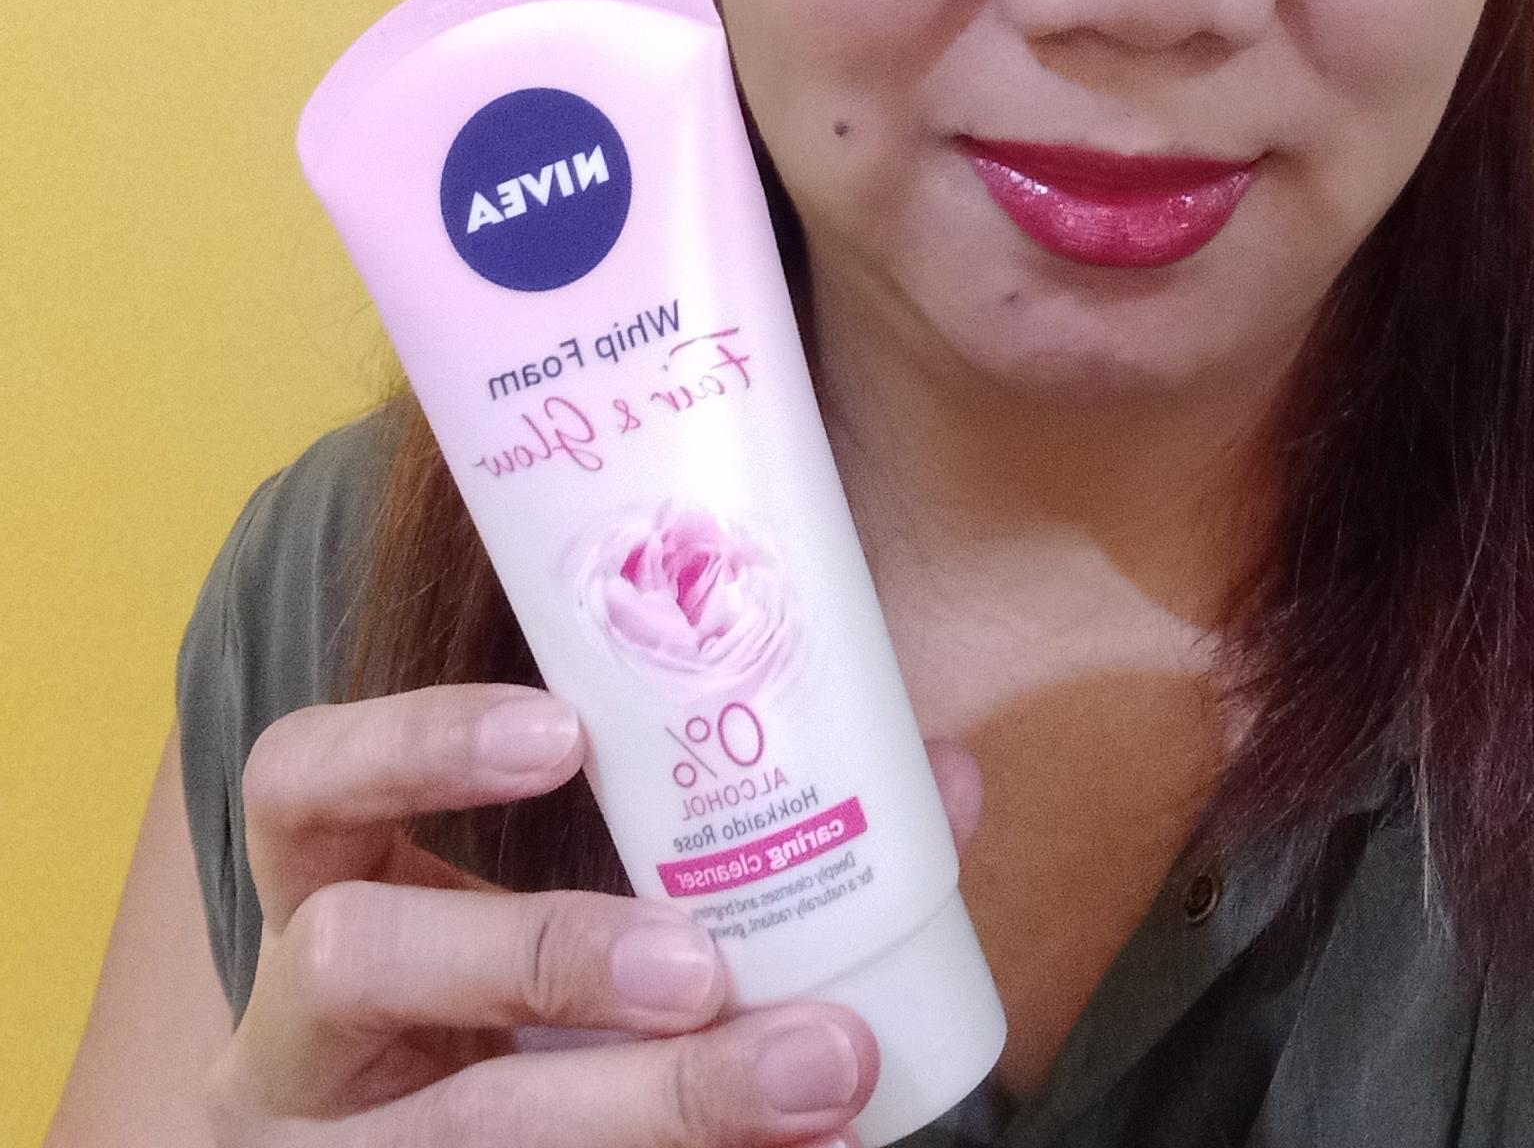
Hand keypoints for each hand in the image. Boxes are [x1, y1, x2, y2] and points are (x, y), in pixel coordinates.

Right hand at [203, 682, 983, 1146]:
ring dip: (639, 1104)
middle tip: (710, 962)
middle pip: (373, 962)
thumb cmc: (512, 1019)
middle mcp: (291, 1027)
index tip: (567, 734)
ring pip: (453, 1128)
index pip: (298, 781)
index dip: (414, 746)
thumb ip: (704, 843)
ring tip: (804, 1083)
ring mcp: (324, 1147)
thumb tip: (937, 776)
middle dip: (555, 953)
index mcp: (321, 894)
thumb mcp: (560, 923)